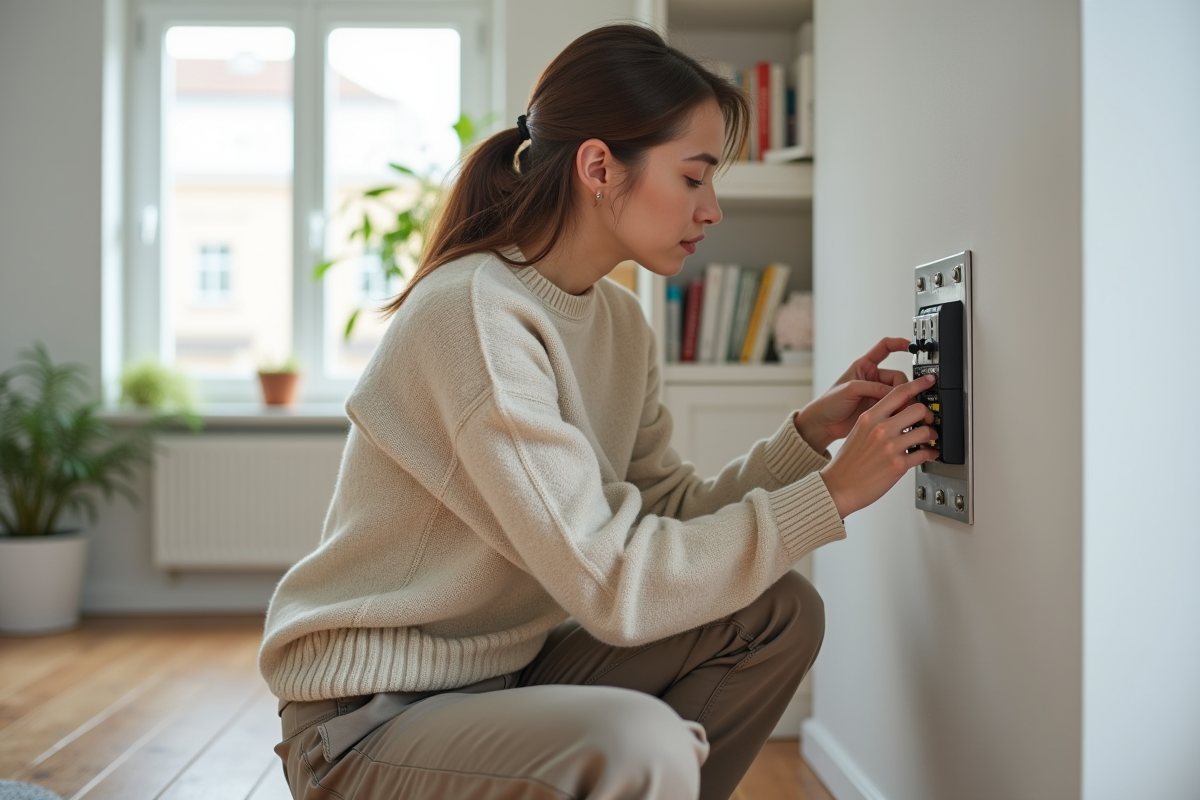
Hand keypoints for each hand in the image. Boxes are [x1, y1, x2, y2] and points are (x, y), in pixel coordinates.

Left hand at [793, 338, 912, 450]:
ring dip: (902, 400)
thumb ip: (873, 387)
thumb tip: (896, 392)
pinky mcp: (879, 408)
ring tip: (900, 409)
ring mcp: (877, 393)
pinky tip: (898, 415)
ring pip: (899, 392)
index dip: (899, 344)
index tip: (912, 346)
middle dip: (902, 387)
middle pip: (898, 376)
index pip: (885, 348)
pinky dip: (899, 409)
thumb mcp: (850, 390)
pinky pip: (895, 405)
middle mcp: (872, 378)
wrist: (823, 424)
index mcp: (864, 366)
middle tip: (903, 399)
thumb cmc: (829, 403)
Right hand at [818, 374, 940, 517]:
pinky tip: (927, 454)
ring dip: (931, 435)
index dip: (918, 384)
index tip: (929, 381)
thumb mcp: (857, 432)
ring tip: (928, 439)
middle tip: (928, 420)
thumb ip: (876, 420)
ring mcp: (890, 447)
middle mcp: (880, 429)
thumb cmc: (847, 463)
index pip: (898, 393)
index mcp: (869, 417)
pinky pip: (925, 453)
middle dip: (927, 414)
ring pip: (925, 431)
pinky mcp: (899, 465)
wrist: (838, 486)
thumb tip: (898, 415)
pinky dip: (931, 453)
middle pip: (917, 409)